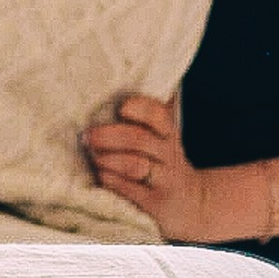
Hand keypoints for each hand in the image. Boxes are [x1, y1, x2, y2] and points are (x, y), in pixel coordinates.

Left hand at [82, 94, 265, 244]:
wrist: (191, 205)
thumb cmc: (164, 163)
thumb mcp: (164, 137)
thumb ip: (151, 113)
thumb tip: (140, 72)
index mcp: (169, 134)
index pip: (159, 115)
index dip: (140, 108)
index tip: (120, 108)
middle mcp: (169, 155)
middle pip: (140, 140)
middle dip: (109, 136)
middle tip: (87, 135)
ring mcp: (163, 181)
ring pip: (135, 165)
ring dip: (108, 159)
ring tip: (93, 156)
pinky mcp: (155, 204)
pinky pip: (130, 190)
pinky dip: (112, 181)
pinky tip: (101, 176)